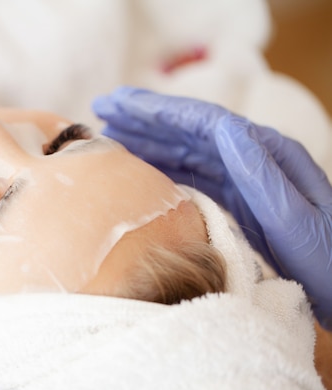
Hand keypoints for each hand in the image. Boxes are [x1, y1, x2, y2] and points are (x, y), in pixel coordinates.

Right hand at [92, 86, 331, 327]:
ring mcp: (244, 177)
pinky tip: (141, 164)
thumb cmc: (328, 264)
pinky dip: (162, 165)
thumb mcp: (297, 222)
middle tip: (102, 107)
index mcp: (267, 154)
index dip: (158, 110)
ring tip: (111, 131)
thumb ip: (261, 174)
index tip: (118, 104)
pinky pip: (192, 174)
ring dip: (149, 138)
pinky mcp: (238, 198)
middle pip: (190, 129)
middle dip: (145, 116)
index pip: (203, 121)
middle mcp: (253, 158)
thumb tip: (225, 127)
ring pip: (187, 149)